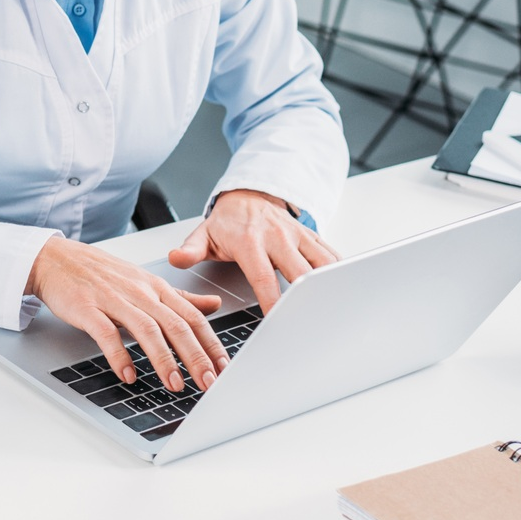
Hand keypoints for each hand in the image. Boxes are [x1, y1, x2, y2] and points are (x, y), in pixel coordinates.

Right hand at [26, 236, 227, 392]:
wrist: (55, 259)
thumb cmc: (100, 273)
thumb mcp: (145, 281)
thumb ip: (181, 297)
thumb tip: (215, 305)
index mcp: (156, 287)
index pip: (192, 317)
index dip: (211, 344)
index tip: (224, 369)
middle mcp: (139, 292)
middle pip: (175, 325)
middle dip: (195, 356)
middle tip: (208, 383)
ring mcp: (112, 299)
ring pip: (146, 328)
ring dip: (163, 359)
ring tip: (174, 384)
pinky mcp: (86, 307)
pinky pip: (105, 333)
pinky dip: (119, 355)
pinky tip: (128, 374)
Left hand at [168, 189, 339, 313]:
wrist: (248, 195)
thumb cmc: (226, 223)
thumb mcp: (203, 234)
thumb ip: (190, 250)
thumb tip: (175, 259)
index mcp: (250, 242)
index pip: (264, 278)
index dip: (273, 302)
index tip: (279, 322)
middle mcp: (277, 237)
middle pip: (301, 273)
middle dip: (309, 299)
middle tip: (313, 324)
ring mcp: (297, 236)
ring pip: (323, 262)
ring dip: (331, 285)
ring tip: (338, 310)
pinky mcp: (311, 236)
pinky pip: (331, 254)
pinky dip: (340, 272)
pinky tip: (345, 291)